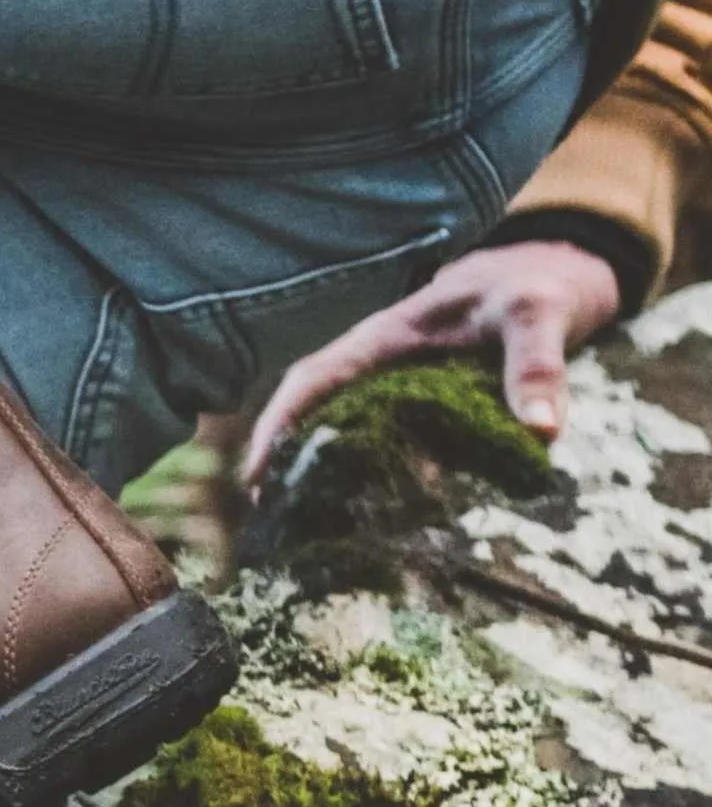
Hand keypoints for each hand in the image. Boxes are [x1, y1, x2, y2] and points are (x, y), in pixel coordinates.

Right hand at [242, 240, 621, 491]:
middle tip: (272, 522)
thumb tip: (542, 434)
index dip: (277, 426)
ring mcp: (397, 387)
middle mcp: (378, 366)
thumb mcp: (538, 315)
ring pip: (342, 432)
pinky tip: (370, 518)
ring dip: (320, 474)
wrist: (550, 274)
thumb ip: (537, 366)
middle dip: (284, 463)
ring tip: (305, 532)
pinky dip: (367, 477)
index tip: (255, 477)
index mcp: (383, 339)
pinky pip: (382, 444)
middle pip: (312, 414)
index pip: (311, 381)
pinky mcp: (422, 408)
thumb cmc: (532, 286)